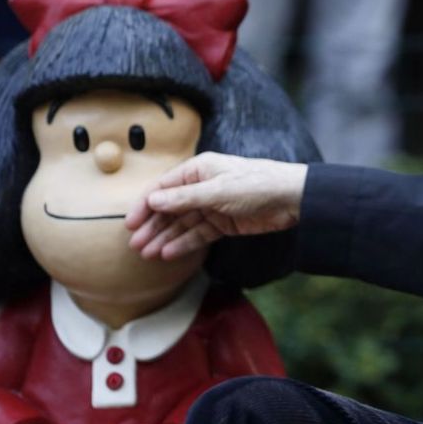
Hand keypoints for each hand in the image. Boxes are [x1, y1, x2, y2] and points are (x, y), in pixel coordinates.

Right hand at [126, 152, 306, 259]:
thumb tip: (153, 200)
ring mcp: (213, 206)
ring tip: (148, 253)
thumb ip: (184, 199)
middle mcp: (203, 186)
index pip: (164, 188)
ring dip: (165, 237)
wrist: (292, 198)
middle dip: (153, 226)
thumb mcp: (217, 191)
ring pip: (183, 223)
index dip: (145, 205)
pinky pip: (199, 234)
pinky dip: (185, 243)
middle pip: (171, 208)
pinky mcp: (225, 223)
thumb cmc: (257, 184)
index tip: (130, 224)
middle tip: (135, 245)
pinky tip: (169, 253)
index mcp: (199, 170)